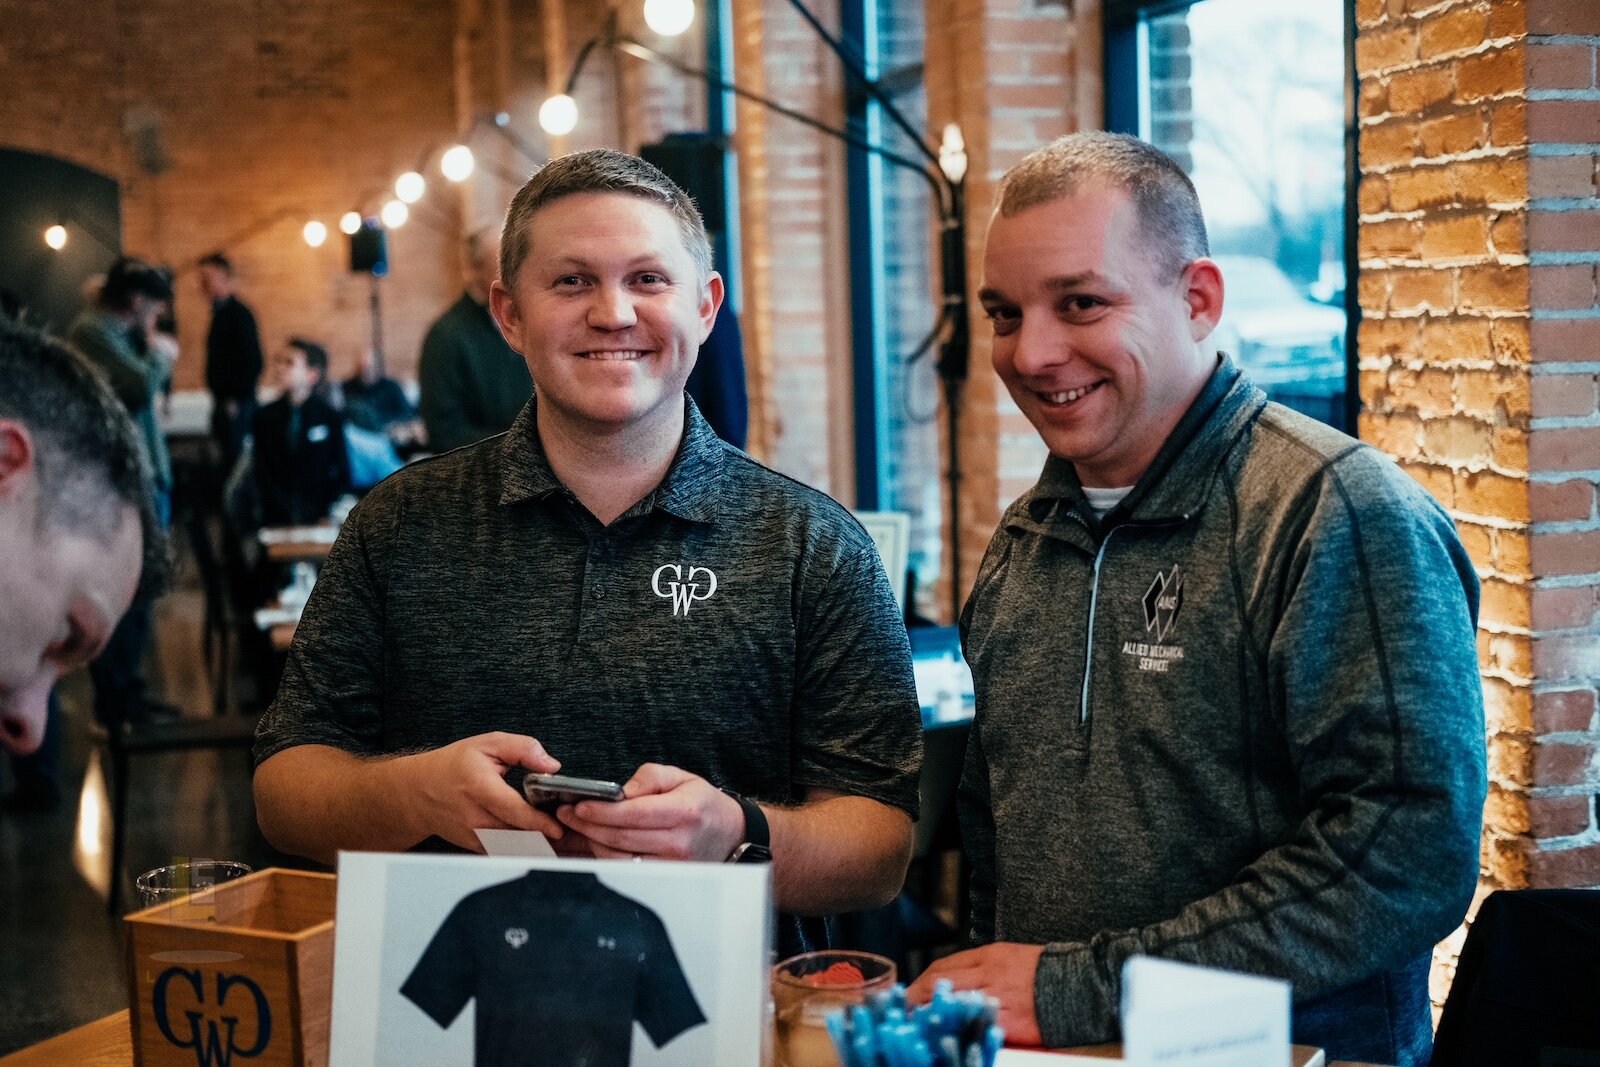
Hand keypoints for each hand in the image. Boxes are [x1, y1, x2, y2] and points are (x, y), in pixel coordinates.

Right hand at [395, 732, 564, 852]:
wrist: (419, 792)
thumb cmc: (454, 766)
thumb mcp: (488, 744)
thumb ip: (522, 749)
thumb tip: (551, 766)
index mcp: (479, 788)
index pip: (512, 811)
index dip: (538, 823)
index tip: (558, 828)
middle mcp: (475, 817)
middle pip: (517, 836)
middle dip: (546, 839)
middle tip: (572, 836)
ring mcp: (474, 836)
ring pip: (513, 849)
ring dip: (539, 849)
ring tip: (563, 843)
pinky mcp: (477, 847)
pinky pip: (506, 853)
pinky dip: (526, 852)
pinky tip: (545, 846)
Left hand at [555, 763, 744, 861]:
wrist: (730, 834)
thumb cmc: (703, 804)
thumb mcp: (681, 777)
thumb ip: (650, 777)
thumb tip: (621, 791)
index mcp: (683, 812)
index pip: (632, 814)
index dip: (601, 811)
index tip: (578, 805)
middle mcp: (678, 842)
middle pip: (620, 837)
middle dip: (588, 825)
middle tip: (566, 814)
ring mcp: (671, 865)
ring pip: (619, 857)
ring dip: (592, 842)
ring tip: (578, 826)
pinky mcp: (664, 878)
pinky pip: (627, 869)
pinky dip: (606, 856)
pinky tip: (596, 842)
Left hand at [906, 943, 1043, 1046]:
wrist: (1080, 985)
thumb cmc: (1046, 971)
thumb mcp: (1010, 955)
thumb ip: (983, 965)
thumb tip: (956, 977)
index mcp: (989, 955)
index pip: (944, 966)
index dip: (922, 980)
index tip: (909, 991)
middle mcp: (988, 974)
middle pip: (940, 983)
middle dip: (915, 997)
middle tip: (902, 1009)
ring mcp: (997, 998)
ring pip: (952, 1003)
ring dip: (929, 1014)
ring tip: (915, 1025)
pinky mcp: (1009, 1022)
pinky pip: (975, 1025)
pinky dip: (957, 1030)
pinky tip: (945, 1036)